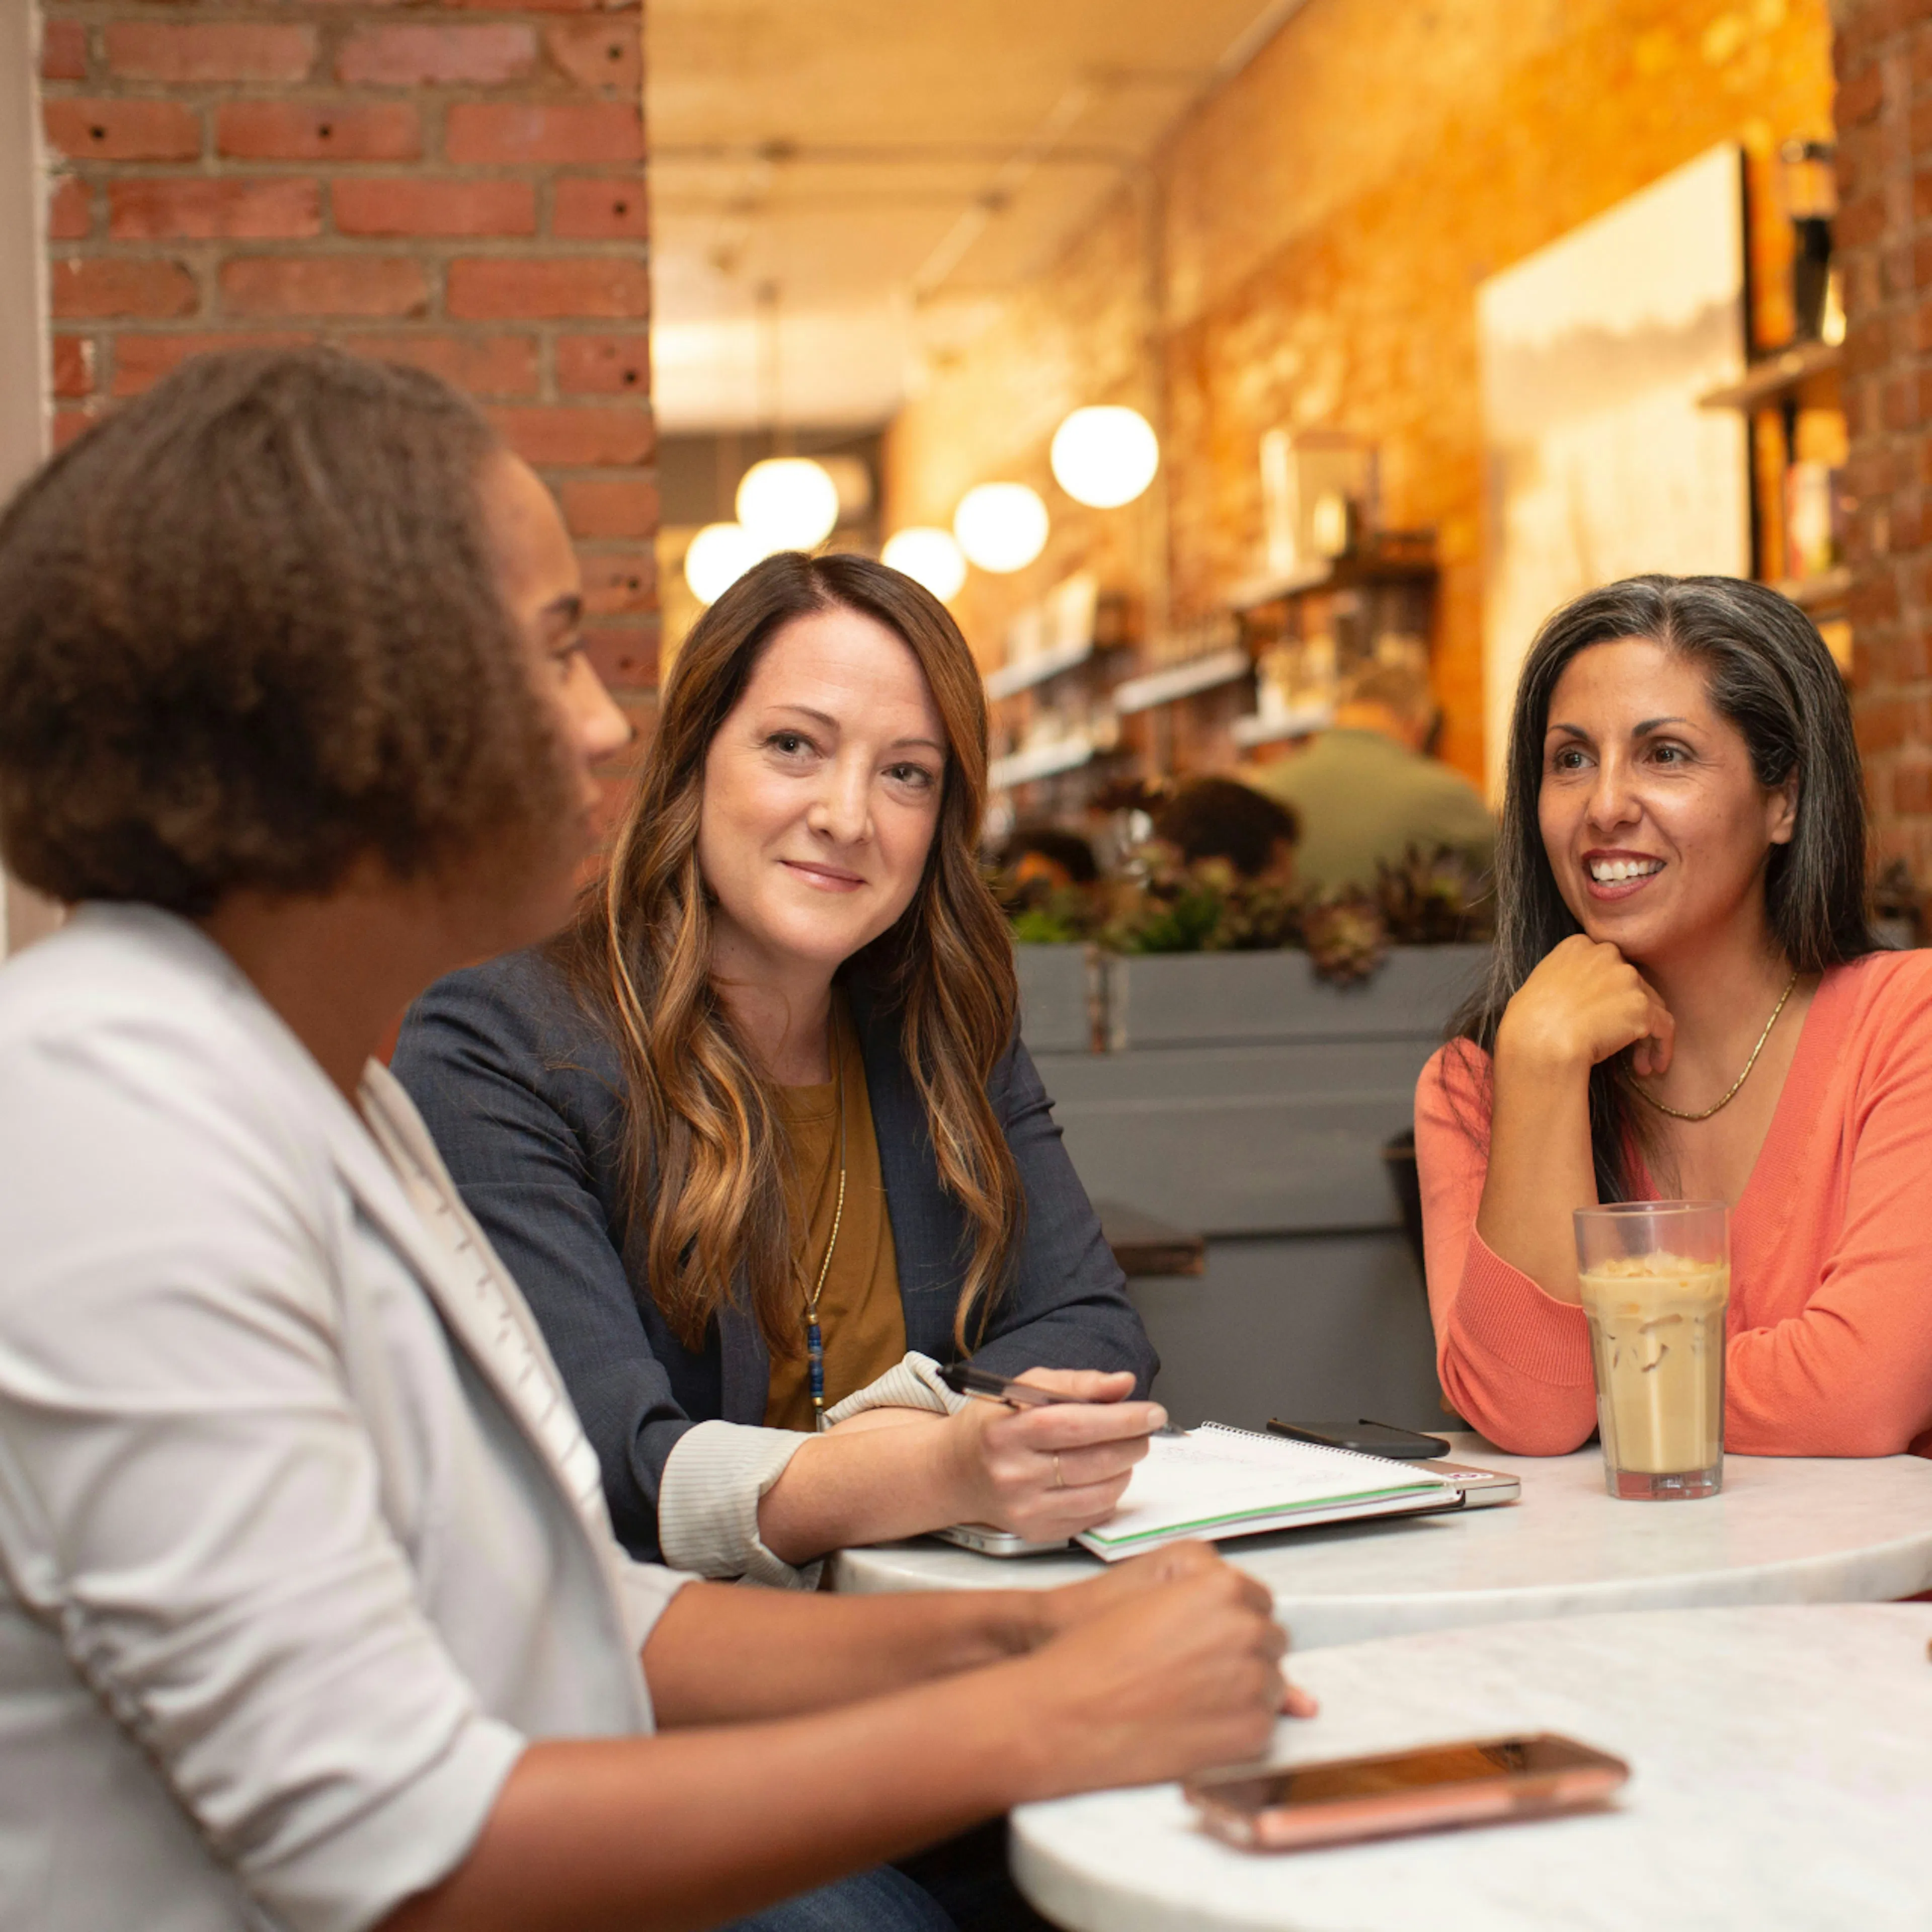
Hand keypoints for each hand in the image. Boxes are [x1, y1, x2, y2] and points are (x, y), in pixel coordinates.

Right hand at [940, 1368, 1162, 1541]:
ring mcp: (1025, 1510)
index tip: (1152, 1412)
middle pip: (1093, 1462)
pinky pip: (1093, 1516)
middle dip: (1132, 1443)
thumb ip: (1077, 1383)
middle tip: (1145, 1430)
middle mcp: (1013, 1475)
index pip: (1074, 1425)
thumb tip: (1124, 1384)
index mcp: (1006, 1432)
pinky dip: (1110, 1494)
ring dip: (1126, 1469)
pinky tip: (1103, 1476)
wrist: (957, 1473)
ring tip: (1124, 1451)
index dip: (1120, 1419)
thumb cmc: (995, 1424)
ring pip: (1100, 1493)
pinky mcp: (1037, 1532)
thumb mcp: (1025, 1388)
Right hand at [1016, 1553, 1297, 1799]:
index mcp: (1222, 1587)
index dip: (1228, 1619)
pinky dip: (1237, 1727)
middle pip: (1269, 1640)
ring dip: (1243, 1690)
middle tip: (1192, 1668)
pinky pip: (1264, 1725)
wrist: (1067, 1713)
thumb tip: (1251, 1616)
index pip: (1257, 1600)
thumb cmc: (1095, 1653)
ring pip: (1272, 1684)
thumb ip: (1209, 1600)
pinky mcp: (1251, 1731)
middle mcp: (1247, 1630)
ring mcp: (1254, 1682)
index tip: (1206, 1635)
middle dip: (1241, 1653)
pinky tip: (1194, 1722)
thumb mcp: (1149, 1598)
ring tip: (1188, 1696)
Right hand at [1496, 933, 1674, 1079]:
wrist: (1539, 1042)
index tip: (1606, 1015)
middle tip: (1623, 1042)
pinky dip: (1662, 1047)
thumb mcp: (1539, 984)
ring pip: (1650, 1005)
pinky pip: (1664, 1027)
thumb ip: (1565, 979)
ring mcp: (1627, 978)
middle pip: (1632, 983)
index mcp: (1578, 946)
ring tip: (1639, 1063)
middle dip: (1630, 1013)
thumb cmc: (1528, 1022)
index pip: (1606, 965)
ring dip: (1645, 1035)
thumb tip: (1576, 998)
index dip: (1610, 992)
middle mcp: (1606, 954)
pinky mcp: (1642, 1006)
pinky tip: (1654, 1066)